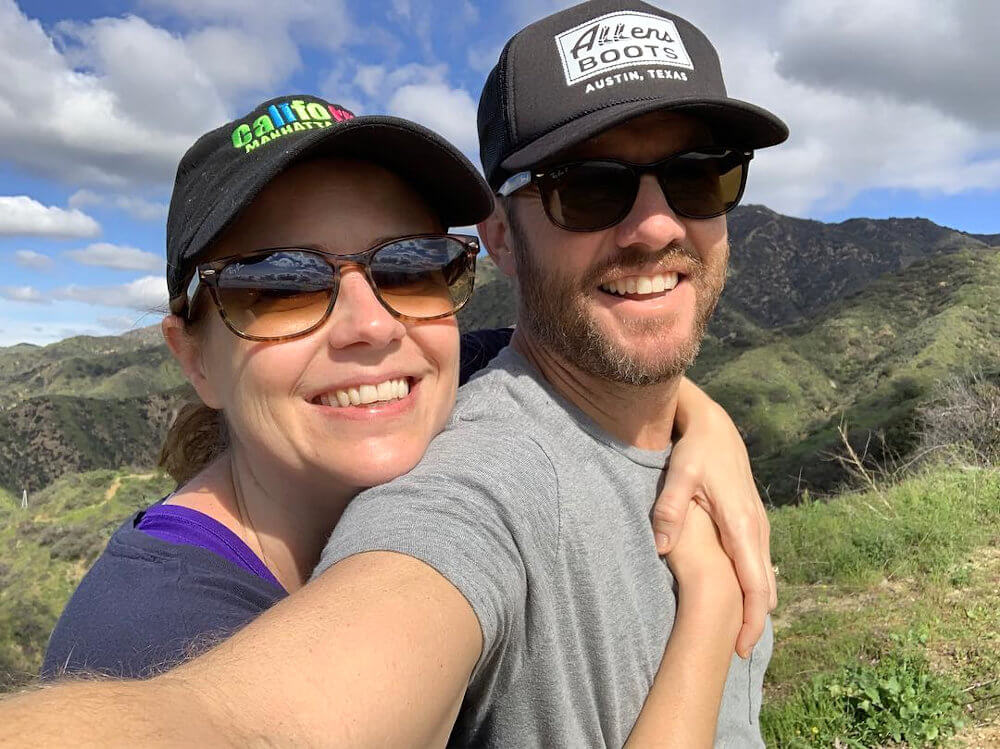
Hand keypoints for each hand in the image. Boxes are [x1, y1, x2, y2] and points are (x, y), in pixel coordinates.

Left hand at [654, 388, 775, 658]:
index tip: (740, 648)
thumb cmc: (696, 451)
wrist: (715, 426)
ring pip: (764, 577)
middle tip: (735, 654)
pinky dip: (752, 588)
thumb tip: (660, 546)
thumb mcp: (678, 474)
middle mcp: (758, 531)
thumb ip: (670, 510)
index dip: (750, 620)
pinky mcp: (752, 524)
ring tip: (734, 636)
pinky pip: (757, 565)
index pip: (754, 585)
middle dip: (753, 622)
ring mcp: (759, 527)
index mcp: (743, 526)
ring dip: (753, 607)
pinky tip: (736, 602)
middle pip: (765, 589)